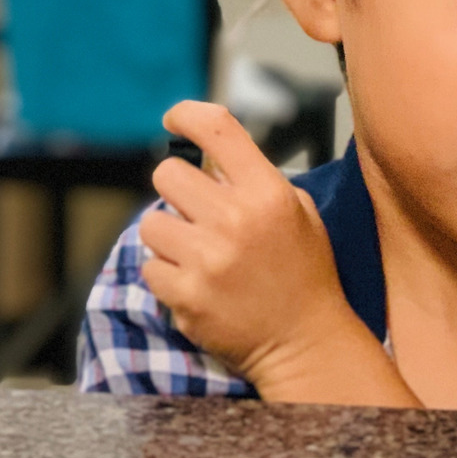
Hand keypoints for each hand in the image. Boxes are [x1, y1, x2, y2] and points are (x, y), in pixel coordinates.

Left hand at [140, 102, 419, 405]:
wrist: (306, 342)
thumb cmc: (305, 275)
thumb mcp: (300, 215)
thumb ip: (257, 182)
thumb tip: (210, 162)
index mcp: (267, 192)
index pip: (216, 128)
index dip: (185, 115)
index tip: (173, 120)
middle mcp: (236, 219)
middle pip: (168, 174)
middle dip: (177, 192)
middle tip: (195, 215)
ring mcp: (208, 259)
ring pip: (151, 224)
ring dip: (168, 238)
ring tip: (196, 255)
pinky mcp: (187, 295)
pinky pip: (150, 267)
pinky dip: (167, 276)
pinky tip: (197, 285)